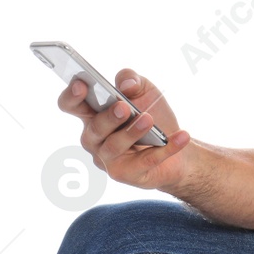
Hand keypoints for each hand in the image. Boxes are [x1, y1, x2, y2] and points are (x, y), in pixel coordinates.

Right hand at [59, 68, 191, 190]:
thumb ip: (132, 80)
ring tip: (149, 119)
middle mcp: (94, 139)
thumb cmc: (152, 114)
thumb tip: (126, 84)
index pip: (71, 105)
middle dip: (108, 117)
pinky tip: (182, 136)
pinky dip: (166, 148)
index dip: (71, 96)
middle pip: (94, 128)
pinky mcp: (128, 174)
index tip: (81, 84)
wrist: (177, 145)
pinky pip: (146, 161)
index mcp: (92, 115)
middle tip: (124, 106)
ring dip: (132, 132)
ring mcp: (108, 159)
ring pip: (114, 147)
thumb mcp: (145, 91)